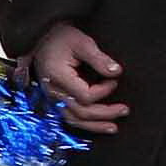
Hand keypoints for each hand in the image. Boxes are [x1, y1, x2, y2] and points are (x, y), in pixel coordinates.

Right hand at [28, 21, 125, 135]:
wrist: (41, 38)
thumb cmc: (60, 37)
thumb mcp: (81, 42)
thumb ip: (99, 58)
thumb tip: (116, 72)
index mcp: (58, 77)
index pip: (84, 96)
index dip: (103, 92)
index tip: (114, 81)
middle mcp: (53, 91)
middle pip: (81, 112)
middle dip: (105, 113)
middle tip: (124, 110)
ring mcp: (53, 98)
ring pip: (74, 119)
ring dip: (95, 125)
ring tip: (113, 127)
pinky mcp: (55, 100)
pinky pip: (69, 117)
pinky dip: (84, 124)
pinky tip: (97, 125)